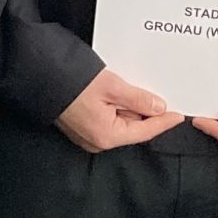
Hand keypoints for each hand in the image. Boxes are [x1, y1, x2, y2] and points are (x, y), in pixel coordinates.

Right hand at [54, 66, 177, 152]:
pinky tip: (116, 92)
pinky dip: (116, 107)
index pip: (144, 131)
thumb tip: (158, 108)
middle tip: (156, 95)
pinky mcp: (80, 126)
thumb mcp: (113, 87)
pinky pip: (107, 119)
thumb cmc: (72, 82)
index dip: (163, 122)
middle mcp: (97, 141)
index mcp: (107, 136)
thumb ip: (139, 100)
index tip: (178, 114)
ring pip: (119, 122)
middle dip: (144, 112)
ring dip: (128, 107)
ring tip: (130, 89)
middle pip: (132, 127)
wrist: (38, 76)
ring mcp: (87, 135)